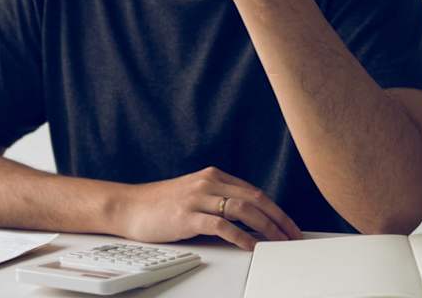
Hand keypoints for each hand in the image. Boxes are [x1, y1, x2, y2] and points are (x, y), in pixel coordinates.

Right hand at [118, 166, 302, 249]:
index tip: (289, 226)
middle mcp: (208, 183)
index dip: (276, 210)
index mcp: (213, 176)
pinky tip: (252, 246)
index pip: (255, 192)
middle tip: (293, 237)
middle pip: (255, 199)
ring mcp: (198, 198)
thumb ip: (218, 200)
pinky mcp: (188, 216)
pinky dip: (242, 237)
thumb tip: (248, 220)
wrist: (128, 206)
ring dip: (267, 228)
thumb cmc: (159, 205)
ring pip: (244, 209)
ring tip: (279, 242)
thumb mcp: (193, 194)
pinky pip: (222, 226)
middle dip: (279, 219)